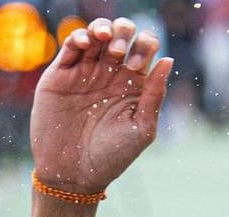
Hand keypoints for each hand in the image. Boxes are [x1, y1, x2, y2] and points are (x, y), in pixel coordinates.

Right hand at [30, 18, 171, 195]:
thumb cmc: (111, 158)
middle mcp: (109, 74)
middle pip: (120, 34)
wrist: (73, 175)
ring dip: (102, 28)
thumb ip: (154, 95)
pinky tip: (85, 42)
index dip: (144, 47)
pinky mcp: (59, 77)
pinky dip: (78, 36)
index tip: (137, 67)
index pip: (144, 48)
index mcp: (132, 84)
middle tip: (118, 53)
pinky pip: (69, 46)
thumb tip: (169, 59)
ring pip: (94, 34)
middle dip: (123, 32)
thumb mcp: (141, 129)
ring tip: (103, 39)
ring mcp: (84, 73)